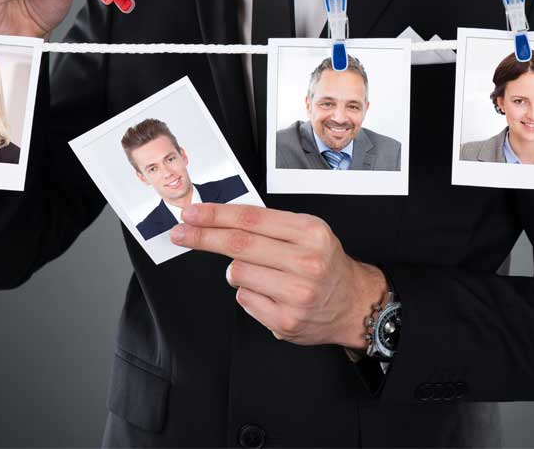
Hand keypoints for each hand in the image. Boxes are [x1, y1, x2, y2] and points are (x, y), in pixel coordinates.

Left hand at [170, 204, 387, 348]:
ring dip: (236, 270)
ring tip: (260, 272)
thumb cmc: (326, 264)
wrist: (353, 303)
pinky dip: (248, 293)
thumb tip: (219, 219)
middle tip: (180, 233)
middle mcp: (306, 262)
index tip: (192, 213)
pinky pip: (244, 299)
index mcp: (311, 232)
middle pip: (238, 245)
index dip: (215, 215)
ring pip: (237, 273)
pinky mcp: (285, 321)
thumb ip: (269, 225)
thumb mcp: (308, 232)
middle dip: (202, 237)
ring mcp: (296, 294)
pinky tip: (270, 293)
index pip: (251, 219)